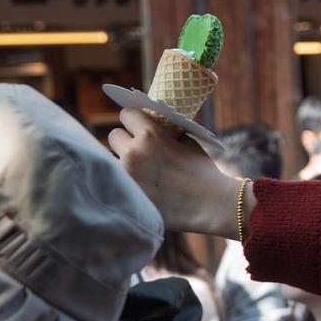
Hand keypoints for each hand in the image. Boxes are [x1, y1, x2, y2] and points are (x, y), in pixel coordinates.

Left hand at [108, 107, 239, 237]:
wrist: (210, 205)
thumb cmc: (203, 173)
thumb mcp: (188, 143)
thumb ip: (168, 133)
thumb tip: (156, 126)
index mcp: (151, 135)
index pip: (127, 115)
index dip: (133, 119)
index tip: (136, 125)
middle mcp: (133, 152)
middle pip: (114, 136)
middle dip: (126, 140)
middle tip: (139, 150)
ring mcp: (125, 174)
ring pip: (110, 158)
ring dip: (121, 161)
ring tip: (138, 170)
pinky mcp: (124, 194)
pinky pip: (114, 179)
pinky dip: (123, 180)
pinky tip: (137, 185)